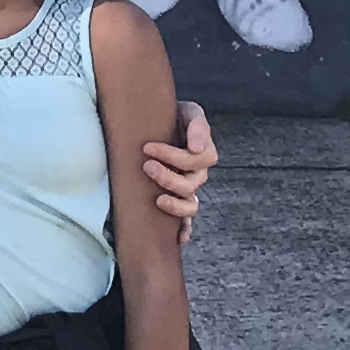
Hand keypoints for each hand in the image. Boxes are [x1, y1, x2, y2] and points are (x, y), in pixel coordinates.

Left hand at [141, 99, 215, 240]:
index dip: (174, 156)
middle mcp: (198, 174)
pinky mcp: (176, 200)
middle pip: (191, 184)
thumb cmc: (171, 115)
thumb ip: (197, 124)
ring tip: (156, 199)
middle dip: (168, 177)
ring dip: (175, 205)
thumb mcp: (187, 111)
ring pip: (191, 205)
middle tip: (146, 166)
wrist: (153, 122)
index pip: (197, 159)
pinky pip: (186, 221)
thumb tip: (196, 147)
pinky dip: (185, 230)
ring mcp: (188, 189)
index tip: (147, 147)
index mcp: (203, 152)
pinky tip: (179, 238)